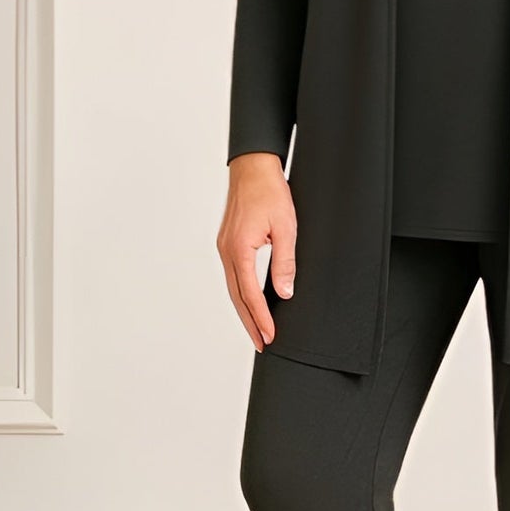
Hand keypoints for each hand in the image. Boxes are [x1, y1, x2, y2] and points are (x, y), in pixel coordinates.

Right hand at [218, 152, 297, 351]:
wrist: (252, 167)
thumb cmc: (269, 192)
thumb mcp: (285, 227)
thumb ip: (284, 262)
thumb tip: (283, 292)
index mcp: (239, 250)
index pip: (250, 294)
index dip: (261, 318)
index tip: (270, 336)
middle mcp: (226, 251)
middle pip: (236, 297)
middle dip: (249, 322)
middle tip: (262, 344)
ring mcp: (224, 247)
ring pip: (233, 288)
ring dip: (244, 310)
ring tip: (257, 329)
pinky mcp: (227, 242)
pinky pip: (233, 275)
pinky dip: (241, 293)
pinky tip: (250, 300)